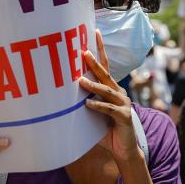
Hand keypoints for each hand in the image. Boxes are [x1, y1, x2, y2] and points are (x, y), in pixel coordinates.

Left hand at [79, 30, 140, 162]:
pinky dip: (98, 106)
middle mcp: (119, 93)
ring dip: (93, 85)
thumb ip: (83, 103)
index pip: (105, 67)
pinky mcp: (124, 117)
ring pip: (106, 90)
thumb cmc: (106, 131)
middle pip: (106, 74)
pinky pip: (109, 109)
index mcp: (112, 90)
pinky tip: (87, 104)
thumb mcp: (93, 115)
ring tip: (80, 81)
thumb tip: (60, 96)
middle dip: (95, 62)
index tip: (94, 33)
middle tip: (84, 51)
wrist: (124, 150)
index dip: (100, 50)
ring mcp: (123, 104)